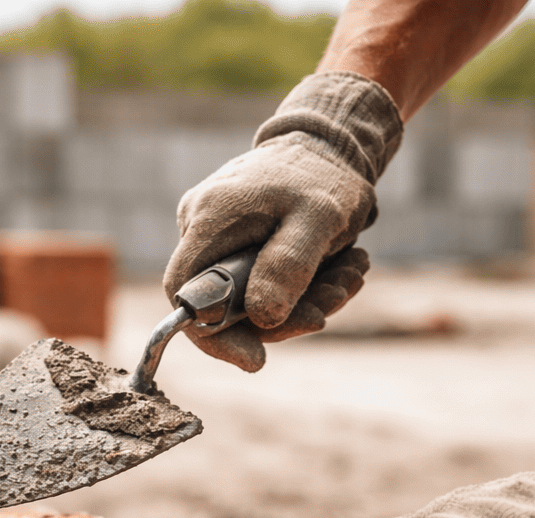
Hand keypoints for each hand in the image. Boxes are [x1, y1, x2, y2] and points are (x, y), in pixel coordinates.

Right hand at [164, 72, 400, 370]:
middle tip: (333, 304)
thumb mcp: (319, 218)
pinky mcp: (237, 241)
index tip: (257, 359)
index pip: (185, 296)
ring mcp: (217, 235)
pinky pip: (261, 281)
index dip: (213, 337)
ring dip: (303, 300)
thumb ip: (289, 264)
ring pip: (247, 297)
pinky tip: (342, 269)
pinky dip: (303, 286)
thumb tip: (264, 318)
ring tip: (350, 276)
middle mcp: (201, 226)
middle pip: (221, 304)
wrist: (331, 142)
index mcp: (209, 219)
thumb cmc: (325, 174)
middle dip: (281, 317)